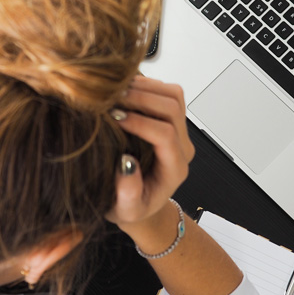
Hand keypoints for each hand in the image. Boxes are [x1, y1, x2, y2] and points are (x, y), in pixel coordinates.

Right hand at [105, 76, 194, 228]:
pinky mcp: (170, 119)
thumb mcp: (126, 210)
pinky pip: (166, 92)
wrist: (140, 202)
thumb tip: (126, 163)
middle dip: (141, 99)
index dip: (140, 123)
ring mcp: (178, 130)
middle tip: (111, 99)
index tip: (115, 118)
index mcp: (174, 168)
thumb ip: (128, 193)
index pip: (165, 135)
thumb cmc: (131, 207)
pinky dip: (145, 85)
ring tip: (116, 91)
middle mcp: (181, 146)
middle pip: (172, 108)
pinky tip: (122, 90)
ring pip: (173, 95)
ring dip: (145, 87)